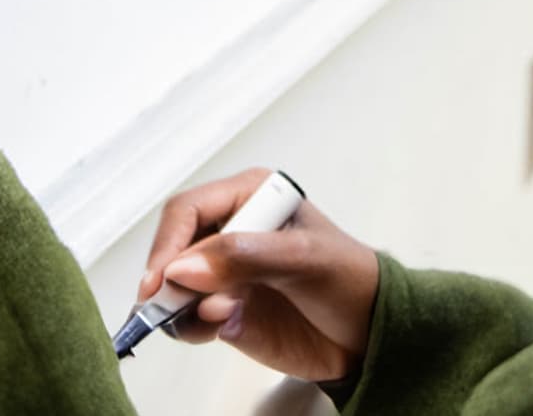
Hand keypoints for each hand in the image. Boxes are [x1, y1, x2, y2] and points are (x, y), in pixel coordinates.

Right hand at [138, 168, 380, 383]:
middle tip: (171, 304)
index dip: (170, 243)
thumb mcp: (303, 258)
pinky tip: (218, 327)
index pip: (189, 209)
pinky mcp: (224, 310)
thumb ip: (244, 258)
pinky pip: (189, 318)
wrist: (371, 334)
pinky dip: (192, 326)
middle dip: (169, 278)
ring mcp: (225, 274)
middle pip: (174, 248)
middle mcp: (231, 232)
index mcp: (250, 198)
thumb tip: (185, 267)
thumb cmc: (351, 279)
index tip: (162, 278)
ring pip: (174, 287)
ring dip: (181, 306)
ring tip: (215, 317)